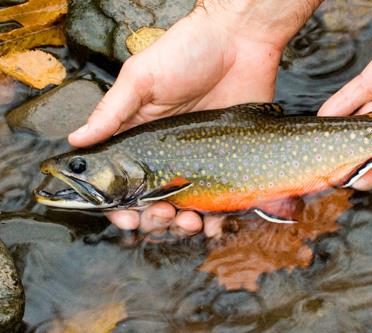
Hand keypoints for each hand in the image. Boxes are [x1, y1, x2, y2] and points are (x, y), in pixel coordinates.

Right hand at [68, 0, 320, 236]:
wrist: (241, 41)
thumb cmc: (187, 52)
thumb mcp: (142, 78)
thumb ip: (112, 111)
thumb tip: (77, 141)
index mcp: (141, 137)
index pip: (123, 184)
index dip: (120, 208)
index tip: (127, 220)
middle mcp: (168, 155)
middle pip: (153, 204)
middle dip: (154, 220)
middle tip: (164, 216)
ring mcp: (200, 162)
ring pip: (186, 210)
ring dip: (183, 226)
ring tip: (190, 223)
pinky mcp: (230, 162)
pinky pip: (222, 202)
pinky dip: (217, 220)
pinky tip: (216, 223)